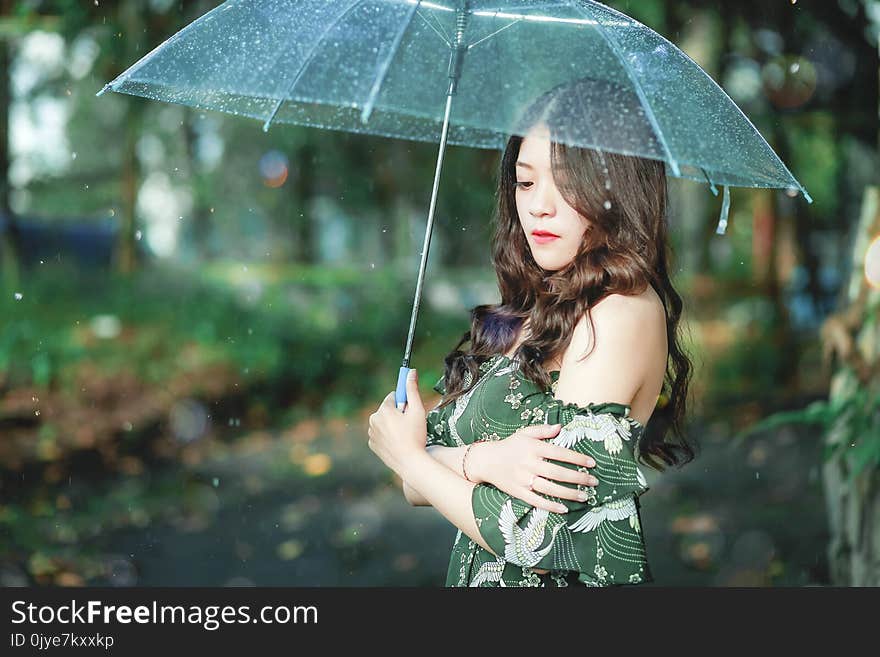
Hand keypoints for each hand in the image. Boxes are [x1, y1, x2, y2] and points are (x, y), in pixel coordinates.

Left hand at [367, 369, 426, 478]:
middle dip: (398, 414)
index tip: (410, 410)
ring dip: (392, 425)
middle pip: (388, 409)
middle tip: (409, 425)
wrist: (409, 463)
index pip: (394, 397)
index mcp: (383, 409)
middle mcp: (373, 419)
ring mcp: (371, 432)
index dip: (404, 403)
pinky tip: (397, 443)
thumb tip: (411, 371)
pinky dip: (388, 436)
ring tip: (404, 435)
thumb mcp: (417, 411)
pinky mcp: (372, 443)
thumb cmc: (415, 436)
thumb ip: (412, 390)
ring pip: (384, 422)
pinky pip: (380, 434)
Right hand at [469, 424, 598, 513]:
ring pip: (550, 488)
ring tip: (585, 496)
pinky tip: (564, 509)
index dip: (577, 458)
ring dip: (569, 493)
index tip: (592, 463)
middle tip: (594, 482)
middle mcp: (529, 463)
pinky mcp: (518, 492)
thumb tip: (561, 427)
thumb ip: (543, 430)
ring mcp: (523, 479)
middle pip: (558, 472)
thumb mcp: (524, 433)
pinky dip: (550, 506)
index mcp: (533, 447)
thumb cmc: (509, 445)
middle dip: (579, 478)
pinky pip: (536, 501)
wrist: (486, 460)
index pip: (559, 453)